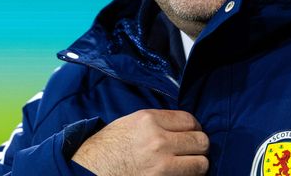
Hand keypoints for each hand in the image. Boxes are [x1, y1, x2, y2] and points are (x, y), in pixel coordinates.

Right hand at [72, 109, 208, 175]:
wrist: (88, 172)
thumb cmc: (107, 148)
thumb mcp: (130, 124)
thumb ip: (157, 122)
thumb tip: (183, 127)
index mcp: (149, 120)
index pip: (190, 120)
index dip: (195, 128)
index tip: (191, 135)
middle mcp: (158, 140)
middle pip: (201, 141)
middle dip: (199, 147)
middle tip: (192, 152)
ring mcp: (162, 165)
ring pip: (201, 163)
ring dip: (197, 165)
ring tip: (188, 167)